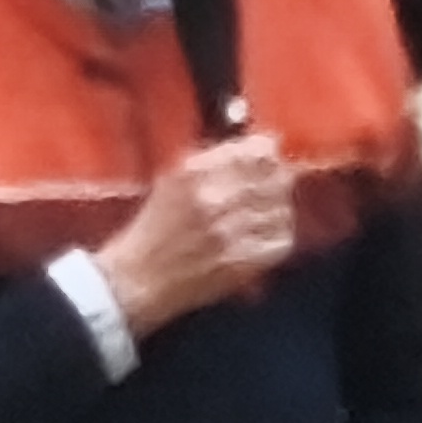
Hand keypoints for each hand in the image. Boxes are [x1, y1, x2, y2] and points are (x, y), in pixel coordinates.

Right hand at [96, 136, 293, 338]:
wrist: (139, 278)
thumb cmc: (156, 227)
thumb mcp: (173, 178)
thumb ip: (215, 159)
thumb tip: (260, 145)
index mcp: (194, 173)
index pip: (255, 152)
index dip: (268, 153)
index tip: (269, 157)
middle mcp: (214, 199)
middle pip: (274, 179)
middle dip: (278, 180)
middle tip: (275, 185)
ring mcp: (230, 232)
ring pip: (282, 209)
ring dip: (278, 208)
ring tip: (265, 212)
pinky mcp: (241, 262)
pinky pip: (281, 241)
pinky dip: (278, 235)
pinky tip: (264, 235)